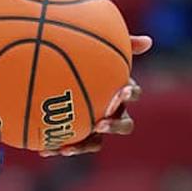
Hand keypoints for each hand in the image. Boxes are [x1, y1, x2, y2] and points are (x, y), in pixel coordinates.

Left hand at [39, 35, 152, 156]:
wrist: (53, 69)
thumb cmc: (80, 53)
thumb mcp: (94, 44)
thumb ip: (115, 42)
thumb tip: (148, 41)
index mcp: (117, 90)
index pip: (131, 92)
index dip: (129, 93)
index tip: (121, 89)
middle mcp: (110, 111)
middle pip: (122, 124)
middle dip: (114, 126)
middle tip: (100, 123)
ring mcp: (93, 125)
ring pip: (96, 142)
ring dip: (85, 145)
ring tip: (69, 147)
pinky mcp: (74, 135)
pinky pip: (70, 145)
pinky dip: (58, 148)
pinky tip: (43, 149)